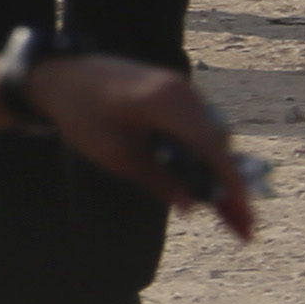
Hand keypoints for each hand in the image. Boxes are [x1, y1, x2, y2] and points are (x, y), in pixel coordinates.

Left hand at [17, 48, 262, 240]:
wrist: (57, 74)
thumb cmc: (80, 114)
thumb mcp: (115, 155)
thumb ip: (157, 180)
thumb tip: (193, 207)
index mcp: (164, 103)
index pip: (212, 148)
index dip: (232, 185)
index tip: (247, 217)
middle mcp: (181, 91)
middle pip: (220, 144)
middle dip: (233, 188)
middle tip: (244, 229)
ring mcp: (181, 87)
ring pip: (214, 137)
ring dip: (223, 174)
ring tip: (232, 216)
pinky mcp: (176, 91)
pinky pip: (202, 127)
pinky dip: (208, 155)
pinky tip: (211, 186)